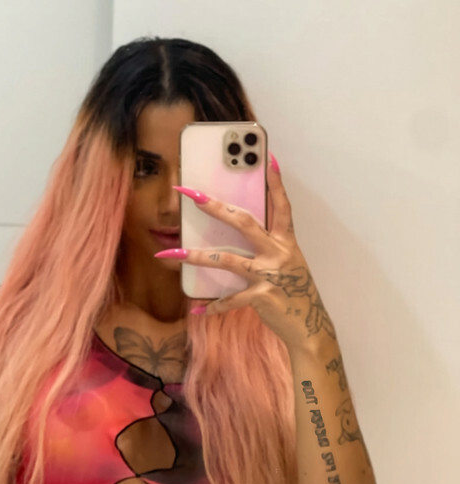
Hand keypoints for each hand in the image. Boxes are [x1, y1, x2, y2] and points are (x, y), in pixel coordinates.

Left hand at [155, 153, 335, 349]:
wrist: (309, 325)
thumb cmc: (294, 292)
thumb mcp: (285, 263)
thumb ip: (265, 246)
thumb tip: (237, 229)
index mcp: (286, 242)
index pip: (281, 206)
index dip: (275, 182)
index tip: (268, 158)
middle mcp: (278, 253)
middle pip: (244, 223)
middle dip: (215, 207)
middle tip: (191, 195)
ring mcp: (270, 275)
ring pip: (228, 260)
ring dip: (197, 256)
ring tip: (173, 253)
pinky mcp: (262, 297)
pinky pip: (230, 299)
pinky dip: (212, 306)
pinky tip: (197, 309)